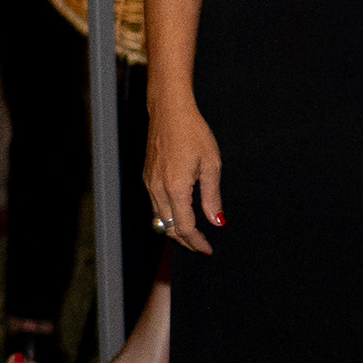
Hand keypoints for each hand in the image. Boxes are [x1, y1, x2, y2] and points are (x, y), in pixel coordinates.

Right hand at [144, 99, 222, 253]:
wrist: (169, 112)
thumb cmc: (194, 133)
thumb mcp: (212, 164)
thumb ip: (212, 196)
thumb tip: (216, 221)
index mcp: (175, 187)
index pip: (184, 226)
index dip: (196, 241)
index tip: (208, 249)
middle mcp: (157, 189)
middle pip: (168, 227)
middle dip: (185, 240)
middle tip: (202, 247)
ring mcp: (148, 183)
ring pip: (159, 218)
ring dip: (175, 230)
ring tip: (194, 235)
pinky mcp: (146, 177)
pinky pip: (155, 205)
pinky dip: (167, 216)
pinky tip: (180, 215)